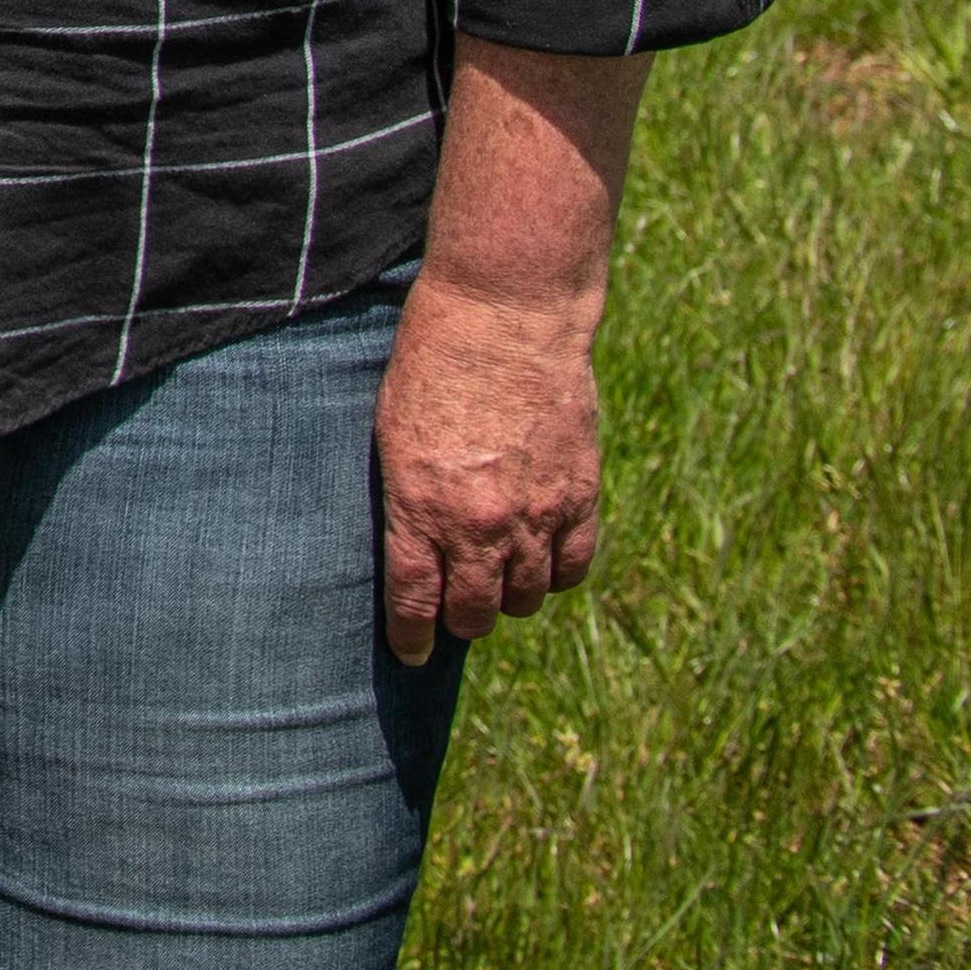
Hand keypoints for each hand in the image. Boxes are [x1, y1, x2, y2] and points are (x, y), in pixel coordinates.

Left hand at [373, 276, 604, 663]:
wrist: (504, 317)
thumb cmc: (430, 363)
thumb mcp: (390, 433)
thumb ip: (405, 499)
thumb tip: (413, 550)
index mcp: (420, 508)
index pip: (416, 601)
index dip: (413, 637)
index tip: (410, 653)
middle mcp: (480, 524)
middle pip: (474, 612)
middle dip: (459, 621)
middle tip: (454, 612)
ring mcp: (536, 514)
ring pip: (526, 598)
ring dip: (508, 596)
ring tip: (495, 581)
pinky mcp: (580, 496)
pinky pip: (573, 568)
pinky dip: (556, 574)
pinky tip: (540, 561)